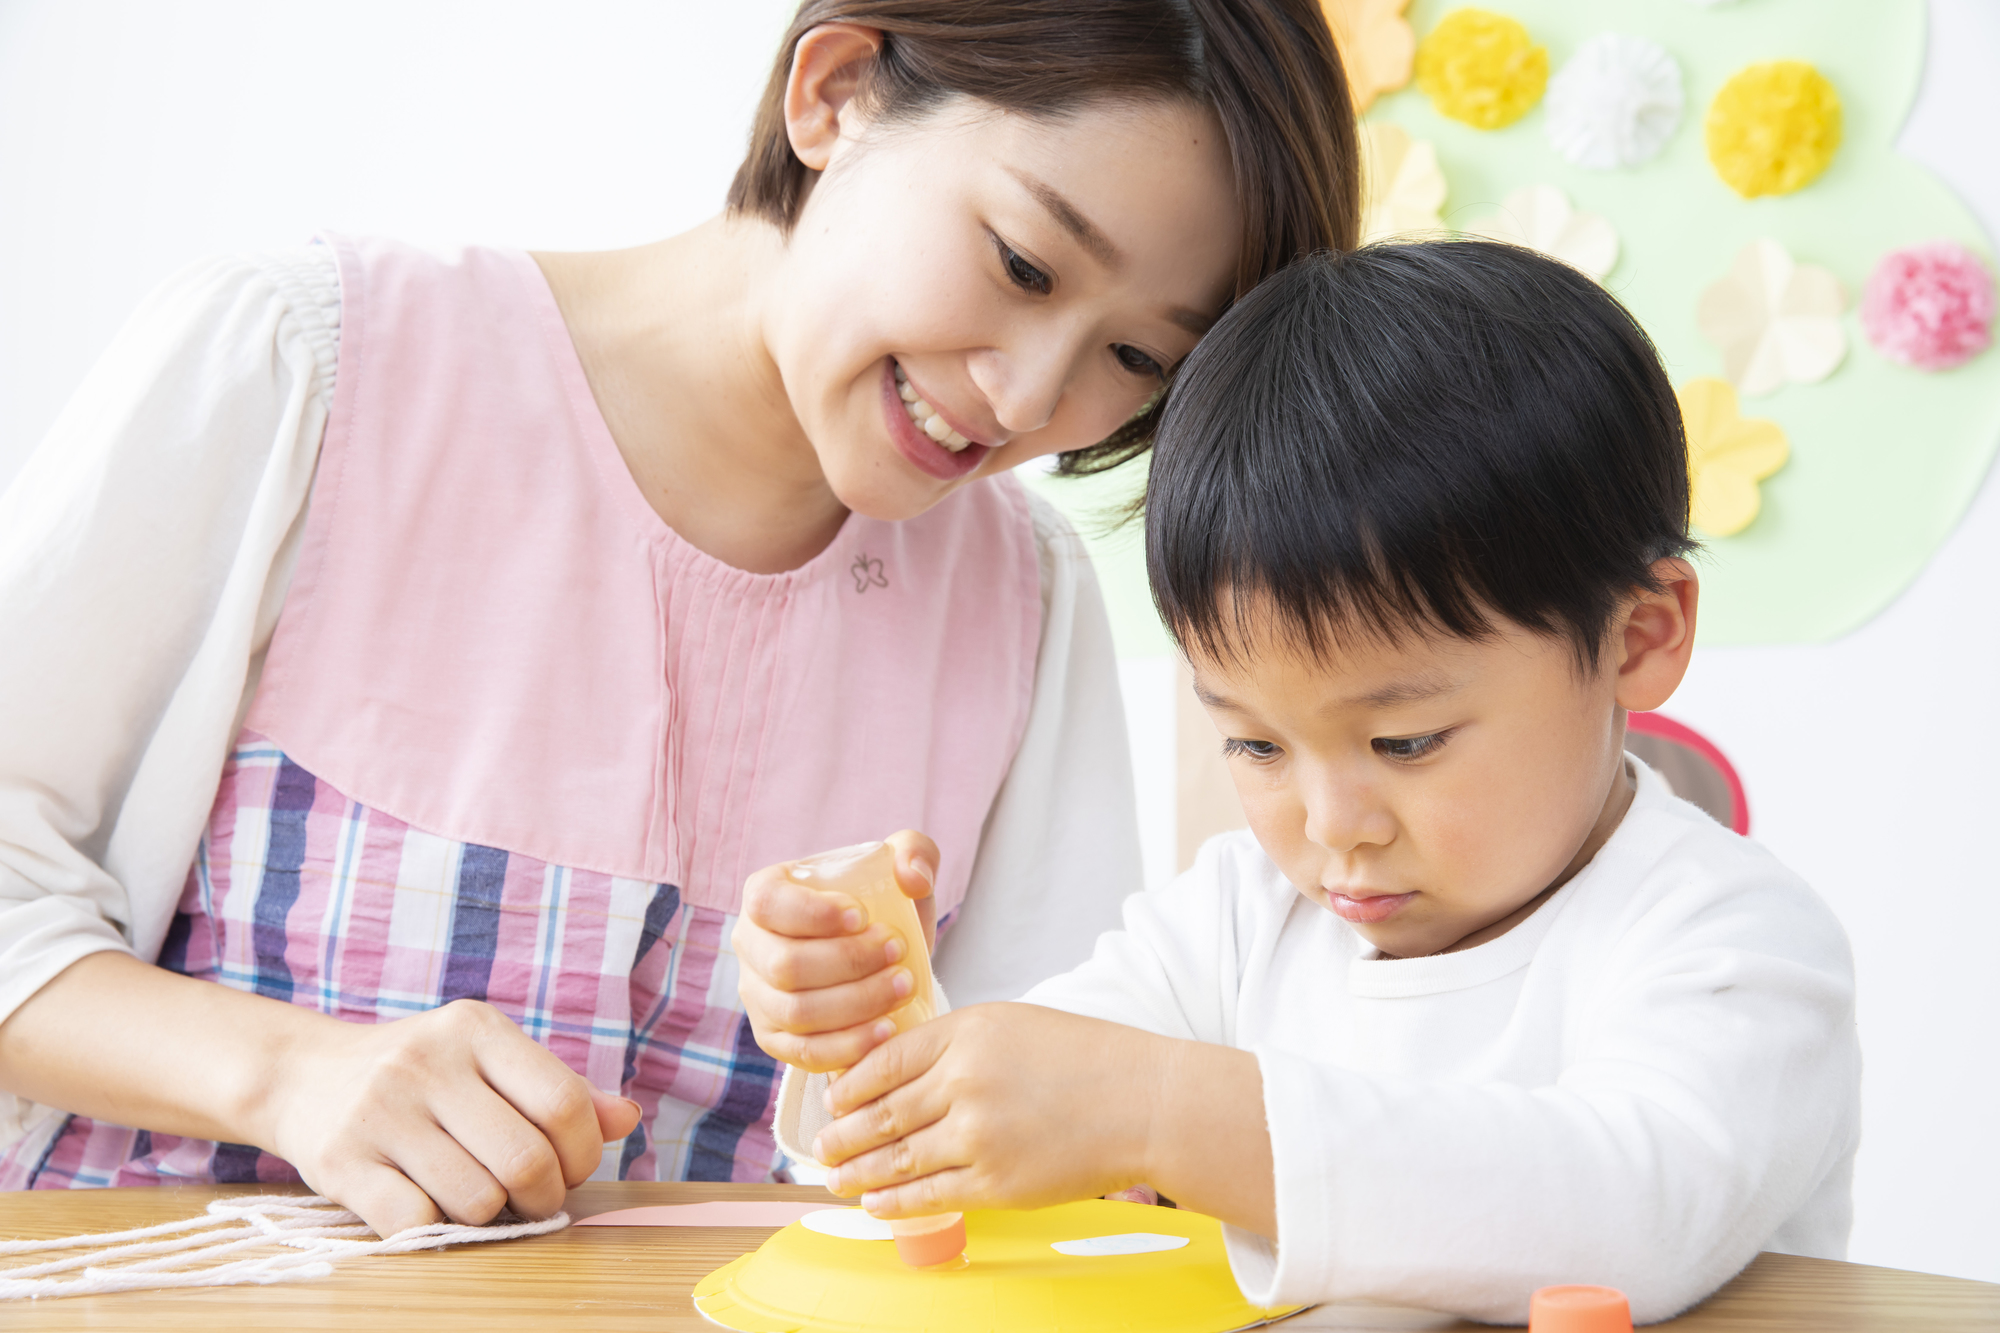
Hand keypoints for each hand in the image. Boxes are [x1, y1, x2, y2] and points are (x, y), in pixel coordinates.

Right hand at [262, 999, 641, 1237]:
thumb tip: (627, 1119)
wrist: (304, 1075)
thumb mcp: (489, 1062)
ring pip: (476, 1200)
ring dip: (490, 1216)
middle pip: (526, 1160)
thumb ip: (558, 1091)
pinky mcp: (340, 1160)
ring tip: (479, 1197)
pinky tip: (429, 1204)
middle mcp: (428, 1062)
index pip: (563, 1103)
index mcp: (476, 1029)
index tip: (570, 1168)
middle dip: (543, 1196)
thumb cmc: (423, 1076)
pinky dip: (435, 1228)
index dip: (583, 1152)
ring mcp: (380, 1111)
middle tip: (531, 1198)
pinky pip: (416, 1221)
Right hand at [733, 830, 938, 1071]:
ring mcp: (758, 996)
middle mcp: (750, 946)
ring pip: (795, 1012)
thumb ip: (915, 852)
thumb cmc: (884, 907)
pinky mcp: (776, 1038)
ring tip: (902, 987)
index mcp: (765, 895)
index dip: (813, 914)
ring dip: (855, 1003)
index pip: (769, 904)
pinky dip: (848, 1045)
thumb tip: (910, 877)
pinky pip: (803, 1052)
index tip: (863, 916)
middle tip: (896, 951)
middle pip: (785, 966)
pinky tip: (887, 1029)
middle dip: (848, 962)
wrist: (883, 960)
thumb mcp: (903, 867)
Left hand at [809, 1003, 1159, 1215]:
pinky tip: (875, 1202)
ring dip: (857, 1172)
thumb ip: (955, 1044)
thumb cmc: (1085, 1059)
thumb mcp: (1012, 1025)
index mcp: (965, 1034)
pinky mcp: (995, 1182)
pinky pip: (928, 1194)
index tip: (832, 1099)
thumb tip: (897, 1072)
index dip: (848, 1085)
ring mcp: (977, 1135)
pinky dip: (893, 1201)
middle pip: (879, 1113)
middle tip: (821, 1146)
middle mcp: (963, 1082)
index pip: (882, 1061)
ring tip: (835, 1178)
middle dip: (841, 1135)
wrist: (1144, 1102)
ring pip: (896, 1159)